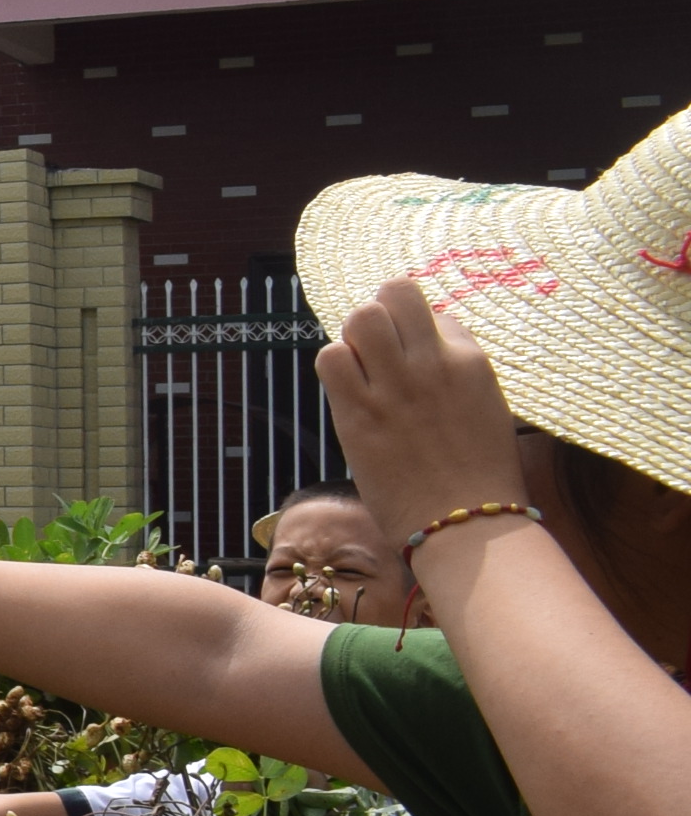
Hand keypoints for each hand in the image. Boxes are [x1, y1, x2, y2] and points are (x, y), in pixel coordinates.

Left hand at [316, 276, 531, 559]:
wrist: (466, 523)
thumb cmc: (480, 474)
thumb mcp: (485, 407)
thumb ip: (455, 372)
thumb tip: (425, 343)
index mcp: (471, 361)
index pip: (434, 312)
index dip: (416, 331)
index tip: (413, 358)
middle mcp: (433, 363)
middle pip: (395, 293)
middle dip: (380, 313)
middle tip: (378, 347)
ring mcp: (395, 386)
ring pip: (359, 318)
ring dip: (354, 337)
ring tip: (363, 368)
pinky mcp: (359, 413)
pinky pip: (330, 358)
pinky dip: (334, 366)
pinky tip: (349, 390)